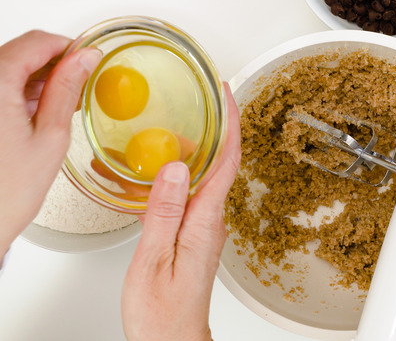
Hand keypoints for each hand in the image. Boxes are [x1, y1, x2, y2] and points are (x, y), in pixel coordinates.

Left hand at [0, 31, 100, 255]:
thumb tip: (85, 59)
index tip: (88, 59)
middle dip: (52, 63)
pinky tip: (34, 112)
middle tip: (78, 85)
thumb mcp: (51, 136)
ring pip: (7, 66)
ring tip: (57, 105)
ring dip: (34, 77)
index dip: (68, 47)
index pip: (36, 42)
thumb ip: (67, 89)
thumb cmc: (7, 193)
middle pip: (19, 51)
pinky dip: (17, 91)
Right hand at [121, 84, 240, 340]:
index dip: (231, 124)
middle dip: (218, 126)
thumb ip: (164, 211)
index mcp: (206, 222)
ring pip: (210, 176)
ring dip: (201, 147)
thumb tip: (177, 167)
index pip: (227, 161)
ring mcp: (207, 228)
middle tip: (206, 98)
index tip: (228, 94)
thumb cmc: (162, 312)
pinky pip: (197, 193)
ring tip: (183, 124)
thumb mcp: (153, 259)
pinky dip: (187, 172)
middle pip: (223, 163)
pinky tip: (170, 168)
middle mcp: (213, 222)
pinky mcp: (197, 235)